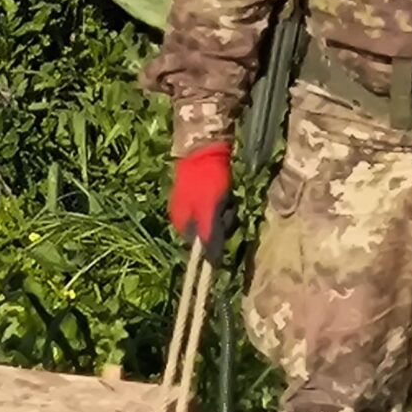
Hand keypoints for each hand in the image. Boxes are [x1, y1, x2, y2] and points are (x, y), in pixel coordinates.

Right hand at [169, 142, 233, 256]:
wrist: (204, 148)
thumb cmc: (206, 182)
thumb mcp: (210, 212)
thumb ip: (211, 238)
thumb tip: (213, 264)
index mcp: (182, 225)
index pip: (202, 248)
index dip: (216, 241)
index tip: (224, 227)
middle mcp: (184, 217)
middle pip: (209, 233)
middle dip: (222, 224)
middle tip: (228, 208)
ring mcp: (191, 204)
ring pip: (215, 220)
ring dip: (226, 212)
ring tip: (229, 197)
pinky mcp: (200, 192)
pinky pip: (216, 206)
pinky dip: (224, 201)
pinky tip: (227, 190)